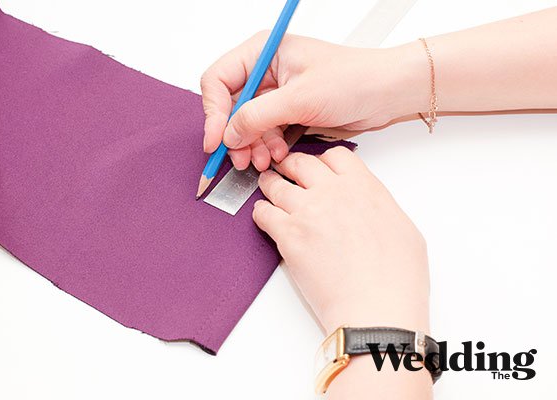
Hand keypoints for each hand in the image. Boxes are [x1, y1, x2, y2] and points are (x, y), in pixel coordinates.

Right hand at [201, 32, 427, 170]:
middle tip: (240, 157)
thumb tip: (228, 133)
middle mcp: (266, 71)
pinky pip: (264, 132)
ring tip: (262, 160)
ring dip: (251, 144)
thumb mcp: (300, 99)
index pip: (219, 80)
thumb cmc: (353, 80)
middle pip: (230, 106)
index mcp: (263, 53)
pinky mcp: (288, 111)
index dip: (213, 112)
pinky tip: (276, 154)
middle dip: (234, 134)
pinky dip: (266, 145)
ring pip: (246, 123)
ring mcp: (277, 92)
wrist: (386, 94)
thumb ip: (258, 116)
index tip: (216, 139)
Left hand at [252, 147, 429, 333]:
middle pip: (299, 163)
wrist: (375, 309)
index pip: (335, 156)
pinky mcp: (288, 235)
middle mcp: (333, 193)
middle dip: (290, 166)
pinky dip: (261, 212)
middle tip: (285, 172)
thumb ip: (379, 207)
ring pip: (276, 185)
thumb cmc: (396, 279)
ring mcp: (307, 212)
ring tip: (268, 189)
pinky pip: (263, 213)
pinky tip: (265, 217)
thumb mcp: (404, 229)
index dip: (322, 161)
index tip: (317, 169)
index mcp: (364, 187)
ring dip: (270, 185)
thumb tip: (368, 207)